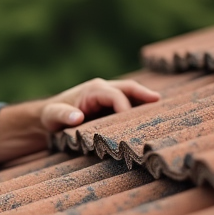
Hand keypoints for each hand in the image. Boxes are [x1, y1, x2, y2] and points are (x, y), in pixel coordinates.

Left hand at [40, 77, 159, 131]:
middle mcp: (104, 90)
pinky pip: (129, 107)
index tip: (132, 125)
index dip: (125, 108)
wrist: (49, 118)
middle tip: (163, 106)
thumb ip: (62, 115)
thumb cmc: (50, 116)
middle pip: (130, 89)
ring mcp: (109, 98)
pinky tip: (152, 123)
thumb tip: (77, 117)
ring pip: (133, 98)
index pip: (115, 95)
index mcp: (93, 90)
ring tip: (164, 115)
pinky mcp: (111, 108)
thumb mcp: (52, 116)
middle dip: (145, 96)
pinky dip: (140, 113)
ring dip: (146, 105)